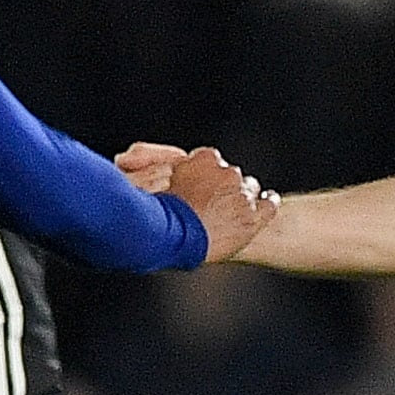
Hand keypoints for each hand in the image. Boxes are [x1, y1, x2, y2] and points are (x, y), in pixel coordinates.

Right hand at [121, 141, 277, 261]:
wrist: (171, 236)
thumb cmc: (152, 209)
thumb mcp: (141, 177)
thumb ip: (142, 160)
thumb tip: (125, 157)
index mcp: (203, 159)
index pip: (208, 160)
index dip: (204, 174)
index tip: (198, 185)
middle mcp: (226, 172)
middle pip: (230, 175)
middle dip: (223, 186)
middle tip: (213, 204)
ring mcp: (241, 194)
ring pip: (249, 189)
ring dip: (242, 196)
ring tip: (235, 210)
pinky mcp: (252, 217)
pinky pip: (269, 205)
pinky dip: (268, 203)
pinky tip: (268, 202)